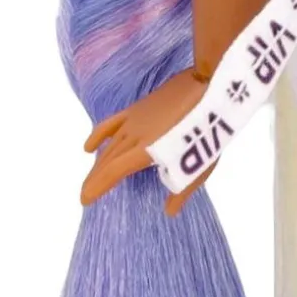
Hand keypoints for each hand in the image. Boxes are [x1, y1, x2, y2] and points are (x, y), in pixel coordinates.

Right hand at [81, 70, 213, 215]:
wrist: (210, 85)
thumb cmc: (210, 127)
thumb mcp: (202, 164)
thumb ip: (183, 188)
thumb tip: (169, 211)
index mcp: (147, 150)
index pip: (113, 172)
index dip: (97, 186)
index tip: (85, 200)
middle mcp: (134, 135)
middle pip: (107, 160)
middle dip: (95, 178)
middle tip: (86, 194)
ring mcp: (135, 119)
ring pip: (109, 145)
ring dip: (98, 162)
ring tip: (92, 177)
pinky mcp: (139, 107)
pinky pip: (112, 122)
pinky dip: (99, 135)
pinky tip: (88, 147)